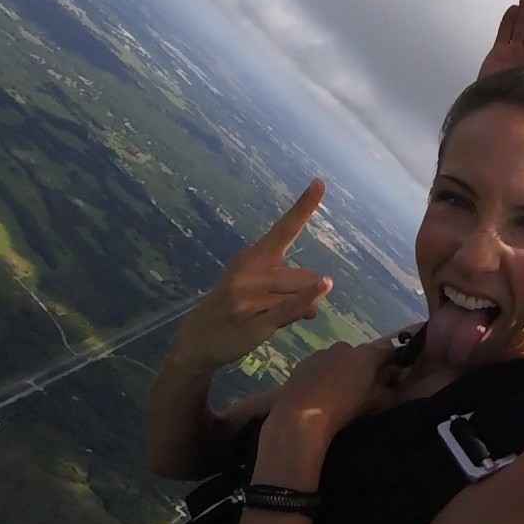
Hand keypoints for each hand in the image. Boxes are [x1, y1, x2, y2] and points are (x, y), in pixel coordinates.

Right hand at [174, 179, 333, 367]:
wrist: (198, 340)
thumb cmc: (232, 310)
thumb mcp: (254, 289)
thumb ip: (287, 287)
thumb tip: (318, 296)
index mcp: (251, 256)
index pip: (284, 229)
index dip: (304, 206)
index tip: (320, 182)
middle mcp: (250, 270)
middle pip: (305, 276)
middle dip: (303, 293)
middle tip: (275, 307)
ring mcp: (251, 295)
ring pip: (302, 294)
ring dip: (299, 310)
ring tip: (268, 318)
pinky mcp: (258, 320)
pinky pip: (292, 306)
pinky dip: (309, 298)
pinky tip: (324, 286)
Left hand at [269, 338, 402, 444]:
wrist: (300, 415)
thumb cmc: (343, 408)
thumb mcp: (374, 400)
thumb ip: (387, 383)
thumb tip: (394, 372)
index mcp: (367, 354)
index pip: (388, 349)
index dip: (392, 361)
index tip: (392, 374)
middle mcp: (346, 346)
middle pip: (362, 354)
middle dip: (365, 367)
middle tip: (362, 389)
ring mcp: (323, 352)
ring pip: (340, 359)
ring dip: (343, 370)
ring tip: (337, 392)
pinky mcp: (305, 361)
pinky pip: (322, 364)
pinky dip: (325, 373)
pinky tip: (320, 391)